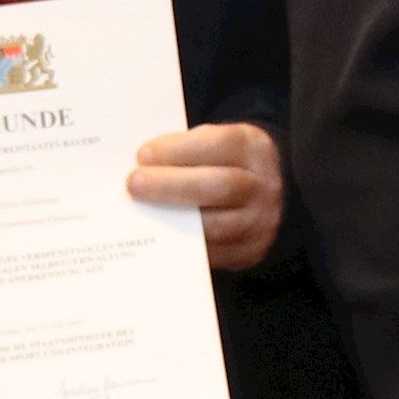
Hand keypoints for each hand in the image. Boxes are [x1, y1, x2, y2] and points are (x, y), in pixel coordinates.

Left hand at [133, 122, 282, 270]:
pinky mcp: (251, 251)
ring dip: (172, 220)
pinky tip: (156, 236)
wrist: (261, 193)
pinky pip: (213, 254)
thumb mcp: (213, 145)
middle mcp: (264, 185)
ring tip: (138, 213)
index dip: (180, 149)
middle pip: (221, 186)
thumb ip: (184, 151)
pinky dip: (181, 246)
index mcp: (254, 148)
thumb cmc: (222, 164)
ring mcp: (261, 222)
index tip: (143, 155)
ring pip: (216, 226)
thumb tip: (140, 167)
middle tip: (133, 183)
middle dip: (172, 185)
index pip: (221, 144)